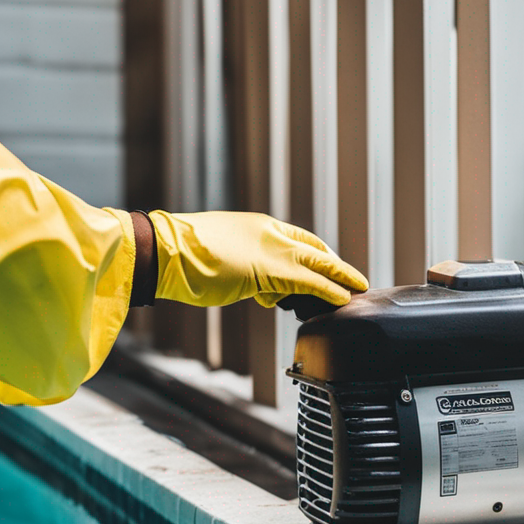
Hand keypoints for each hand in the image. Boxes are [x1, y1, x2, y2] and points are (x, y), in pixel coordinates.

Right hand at [148, 210, 367, 307]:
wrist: (166, 252)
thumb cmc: (185, 256)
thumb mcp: (223, 258)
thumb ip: (248, 270)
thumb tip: (262, 290)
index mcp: (259, 226)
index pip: (299, 238)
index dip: (319, 253)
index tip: (330, 264)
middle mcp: (270, 234)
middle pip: (316, 248)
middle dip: (338, 265)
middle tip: (356, 278)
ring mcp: (272, 250)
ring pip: (319, 263)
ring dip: (342, 278)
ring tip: (357, 289)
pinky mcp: (271, 271)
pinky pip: (310, 281)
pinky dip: (331, 290)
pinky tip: (343, 297)